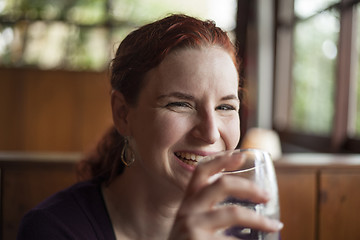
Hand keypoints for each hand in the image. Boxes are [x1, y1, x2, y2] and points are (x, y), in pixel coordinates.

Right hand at [168, 153, 282, 238]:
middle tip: (267, 196)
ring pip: (234, 212)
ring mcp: (192, 226)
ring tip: (274, 226)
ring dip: (260, 219)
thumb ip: (209, 209)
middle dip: (250, 187)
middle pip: (222, 184)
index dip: (222, 159)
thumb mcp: (193, 220)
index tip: (241, 155)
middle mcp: (188, 209)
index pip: (202, 171)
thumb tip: (247, 201)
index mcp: (189, 201)